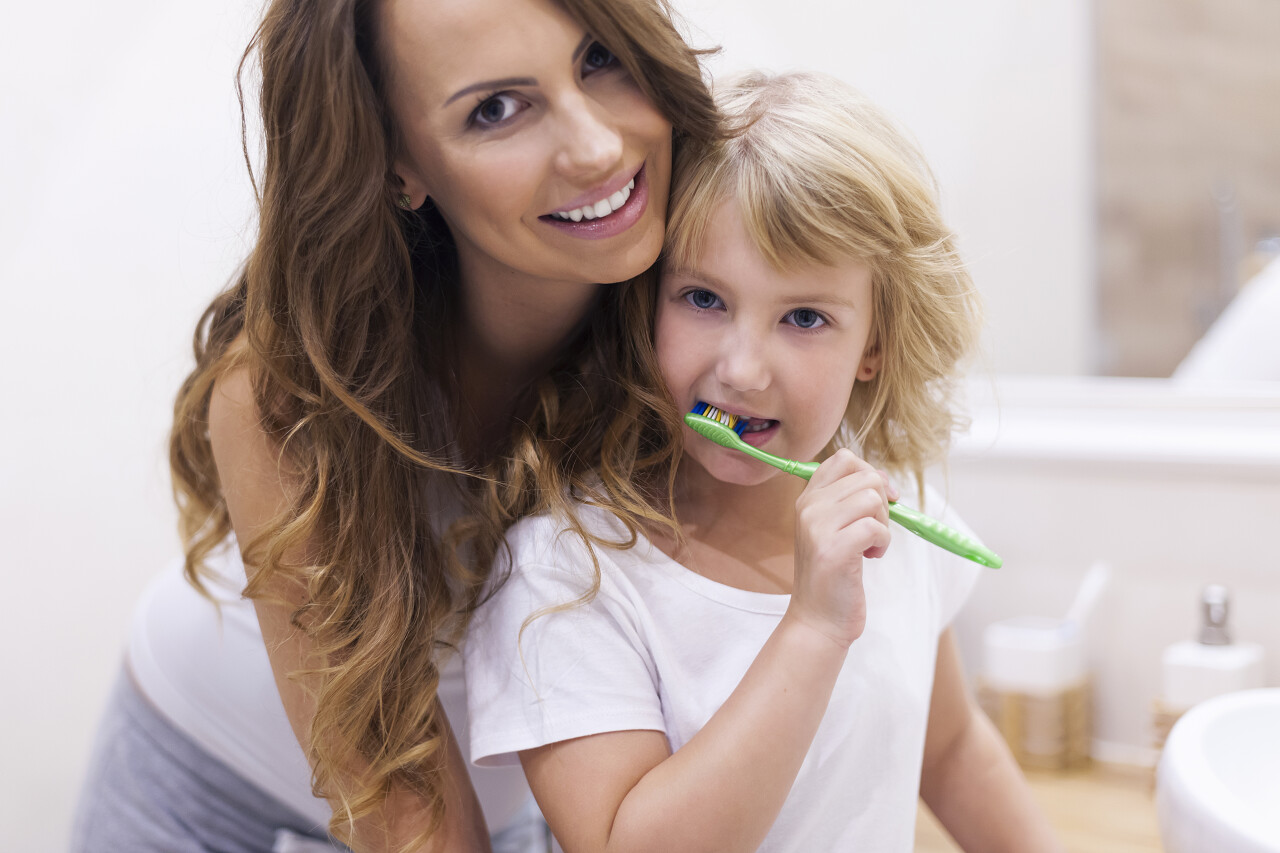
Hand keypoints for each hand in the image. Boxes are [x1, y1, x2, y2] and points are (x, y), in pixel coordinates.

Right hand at [786, 449, 891, 648]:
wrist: (818, 620)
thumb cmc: (833, 576)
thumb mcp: (832, 529)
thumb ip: (849, 501)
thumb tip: (884, 482)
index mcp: (807, 498)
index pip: (844, 459)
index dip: (871, 474)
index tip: (880, 500)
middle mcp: (809, 507)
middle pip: (867, 477)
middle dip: (883, 504)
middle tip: (872, 532)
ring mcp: (818, 527)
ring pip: (873, 498)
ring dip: (884, 523)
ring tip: (870, 546)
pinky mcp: (834, 549)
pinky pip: (876, 527)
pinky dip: (883, 542)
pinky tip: (871, 557)